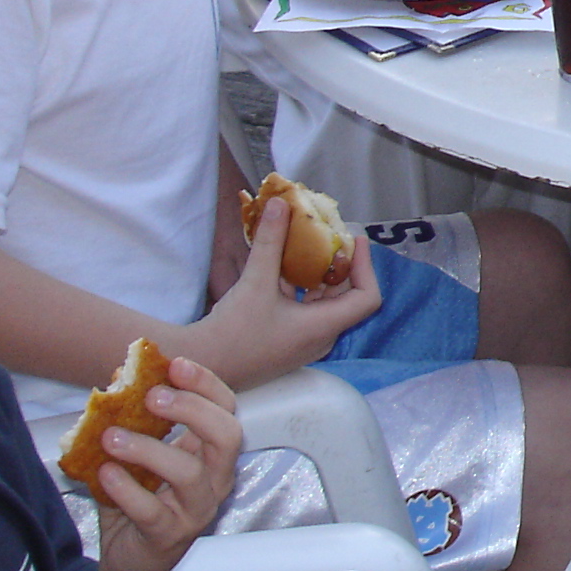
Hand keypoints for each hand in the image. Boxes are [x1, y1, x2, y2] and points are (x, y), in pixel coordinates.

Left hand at [88, 355, 244, 570]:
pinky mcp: (170, 536)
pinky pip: (152, 510)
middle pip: (227, 436)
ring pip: (189, 472)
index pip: (226, 410)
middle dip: (192, 409)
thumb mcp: (138, 456)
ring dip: (149, 448)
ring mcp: (197, 510)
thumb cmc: (138, 500)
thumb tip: (121, 376)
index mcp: (211, 454)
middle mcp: (215, 479)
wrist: (129, 560)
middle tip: (153, 396)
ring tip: (111, 436)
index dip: (206, 384)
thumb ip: (134, 420)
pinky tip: (105, 473)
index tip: (174, 365)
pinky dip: (126, 488)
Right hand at [172, 194, 378, 390]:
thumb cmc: (232, 332)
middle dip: (340, 265)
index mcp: (323, 327)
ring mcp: (303, 343)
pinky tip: (282, 268)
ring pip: (322, 303)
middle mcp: (320, 338)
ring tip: (308, 245)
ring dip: (318, 275)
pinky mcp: (287, 343)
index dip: (366, 266)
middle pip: (346, 297)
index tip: (355, 241)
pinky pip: (305, 312)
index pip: (367, 297)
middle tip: (330, 236)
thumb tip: (280, 204)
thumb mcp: (255, 281)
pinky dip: (300, 290)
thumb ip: (270, 241)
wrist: (203, 366)